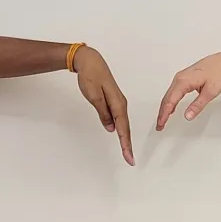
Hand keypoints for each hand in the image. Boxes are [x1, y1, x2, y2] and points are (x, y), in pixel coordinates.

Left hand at [72, 46, 133, 165]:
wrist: (90, 61)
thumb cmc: (91, 76)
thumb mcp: (94, 96)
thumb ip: (103, 113)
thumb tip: (110, 128)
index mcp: (117, 104)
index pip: (122, 128)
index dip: (125, 144)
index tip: (128, 156)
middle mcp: (121, 104)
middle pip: (125, 128)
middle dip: (127, 145)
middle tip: (130, 159)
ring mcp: (118, 102)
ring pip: (123, 124)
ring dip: (125, 138)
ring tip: (127, 152)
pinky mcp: (113, 101)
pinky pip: (119, 118)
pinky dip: (121, 129)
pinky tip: (120, 136)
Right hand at [155, 51, 220, 130]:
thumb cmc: (218, 73)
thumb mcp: (210, 92)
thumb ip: (197, 105)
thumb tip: (187, 116)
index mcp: (183, 81)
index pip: (170, 101)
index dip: (164, 114)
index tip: (161, 124)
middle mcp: (179, 78)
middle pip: (166, 99)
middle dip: (162, 113)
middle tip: (160, 125)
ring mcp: (180, 78)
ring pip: (168, 95)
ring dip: (165, 108)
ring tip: (163, 120)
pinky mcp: (183, 79)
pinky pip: (173, 92)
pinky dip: (169, 102)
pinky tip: (170, 109)